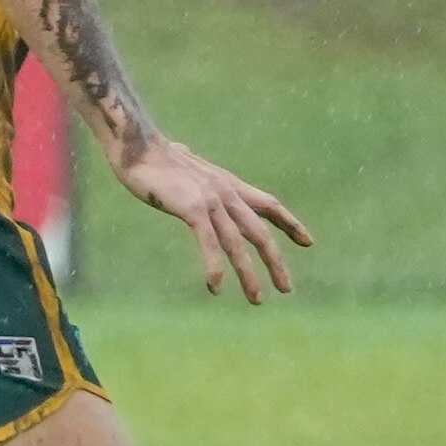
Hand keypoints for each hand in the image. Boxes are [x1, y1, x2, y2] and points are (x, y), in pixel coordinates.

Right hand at [109, 135, 307, 300]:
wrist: (137, 146)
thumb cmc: (153, 157)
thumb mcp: (185, 166)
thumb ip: (192, 173)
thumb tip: (184, 157)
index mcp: (228, 184)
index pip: (269, 204)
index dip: (289, 224)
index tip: (308, 242)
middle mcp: (226, 193)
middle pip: (259, 232)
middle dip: (275, 262)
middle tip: (286, 288)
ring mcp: (211, 200)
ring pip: (237, 244)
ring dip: (248, 274)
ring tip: (256, 299)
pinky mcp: (192, 208)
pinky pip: (209, 242)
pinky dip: (214, 266)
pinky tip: (216, 286)